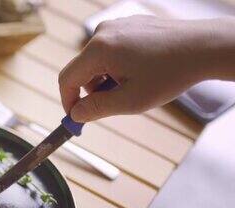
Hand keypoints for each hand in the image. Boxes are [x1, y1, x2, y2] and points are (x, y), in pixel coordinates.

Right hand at [59, 15, 234, 121]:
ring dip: (106, 79)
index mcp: (99, 50)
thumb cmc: (170, 74)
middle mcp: (103, 33)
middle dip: (91, 91)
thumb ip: (97, 109)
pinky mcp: (128, 25)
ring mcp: (116, 26)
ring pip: (96, 60)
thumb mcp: (130, 101)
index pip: (67, 79)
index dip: (68, 101)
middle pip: (82, 69)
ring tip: (132, 86)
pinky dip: (117, 65)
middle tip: (112, 106)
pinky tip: (140, 72)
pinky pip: (111, 49)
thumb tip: (76, 114)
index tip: (75, 117)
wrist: (204, 47)